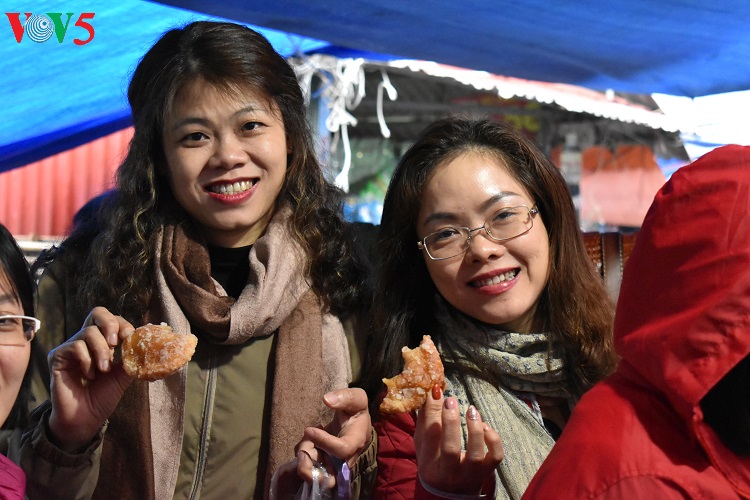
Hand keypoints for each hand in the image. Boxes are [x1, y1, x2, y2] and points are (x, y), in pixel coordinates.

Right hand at [47, 307, 133, 451]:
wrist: (85, 418)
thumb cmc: (103, 396)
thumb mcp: (123, 376)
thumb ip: (134, 360)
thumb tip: (153, 350)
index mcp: (103, 341)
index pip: (114, 320)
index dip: (123, 325)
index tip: (130, 338)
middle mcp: (86, 340)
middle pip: (97, 313)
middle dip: (110, 324)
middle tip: (115, 342)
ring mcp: (71, 347)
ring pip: (88, 332)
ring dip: (101, 351)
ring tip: (104, 370)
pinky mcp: (57, 356)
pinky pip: (75, 346)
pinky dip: (87, 360)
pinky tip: (89, 375)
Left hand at [296, 387, 371, 488]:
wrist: (355, 424)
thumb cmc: (356, 411)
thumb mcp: (357, 398)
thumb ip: (346, 397)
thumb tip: (327, 400)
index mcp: (356, 441)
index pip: (343, 450)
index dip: (325, 442)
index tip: (309, 429)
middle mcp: (346, 459)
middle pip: (329, 476)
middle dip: (309, 465)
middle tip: (302, 447)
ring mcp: (335, 466)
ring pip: (316, 476)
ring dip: (303, 462)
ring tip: (305, 440)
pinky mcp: (325, 467)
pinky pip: (310, 471)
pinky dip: (303, 460)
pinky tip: (308, 443)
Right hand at [414, 384, 503, 494]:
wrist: (451, 495)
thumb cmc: (435, 465)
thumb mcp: (423, 447)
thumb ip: (425, 422)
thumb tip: (432, 394)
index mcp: (428, 465)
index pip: (429, 437)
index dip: (432, 412)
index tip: (436, 392)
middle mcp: (448, 473)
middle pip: (450, 448)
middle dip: (451, 421)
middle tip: (451, 400)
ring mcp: (470, 474)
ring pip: (475, 453)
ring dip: (474, 428)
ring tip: (471, 410)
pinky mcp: (487, 472)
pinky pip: (495, 456)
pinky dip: (493, 439)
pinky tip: (485, 426)